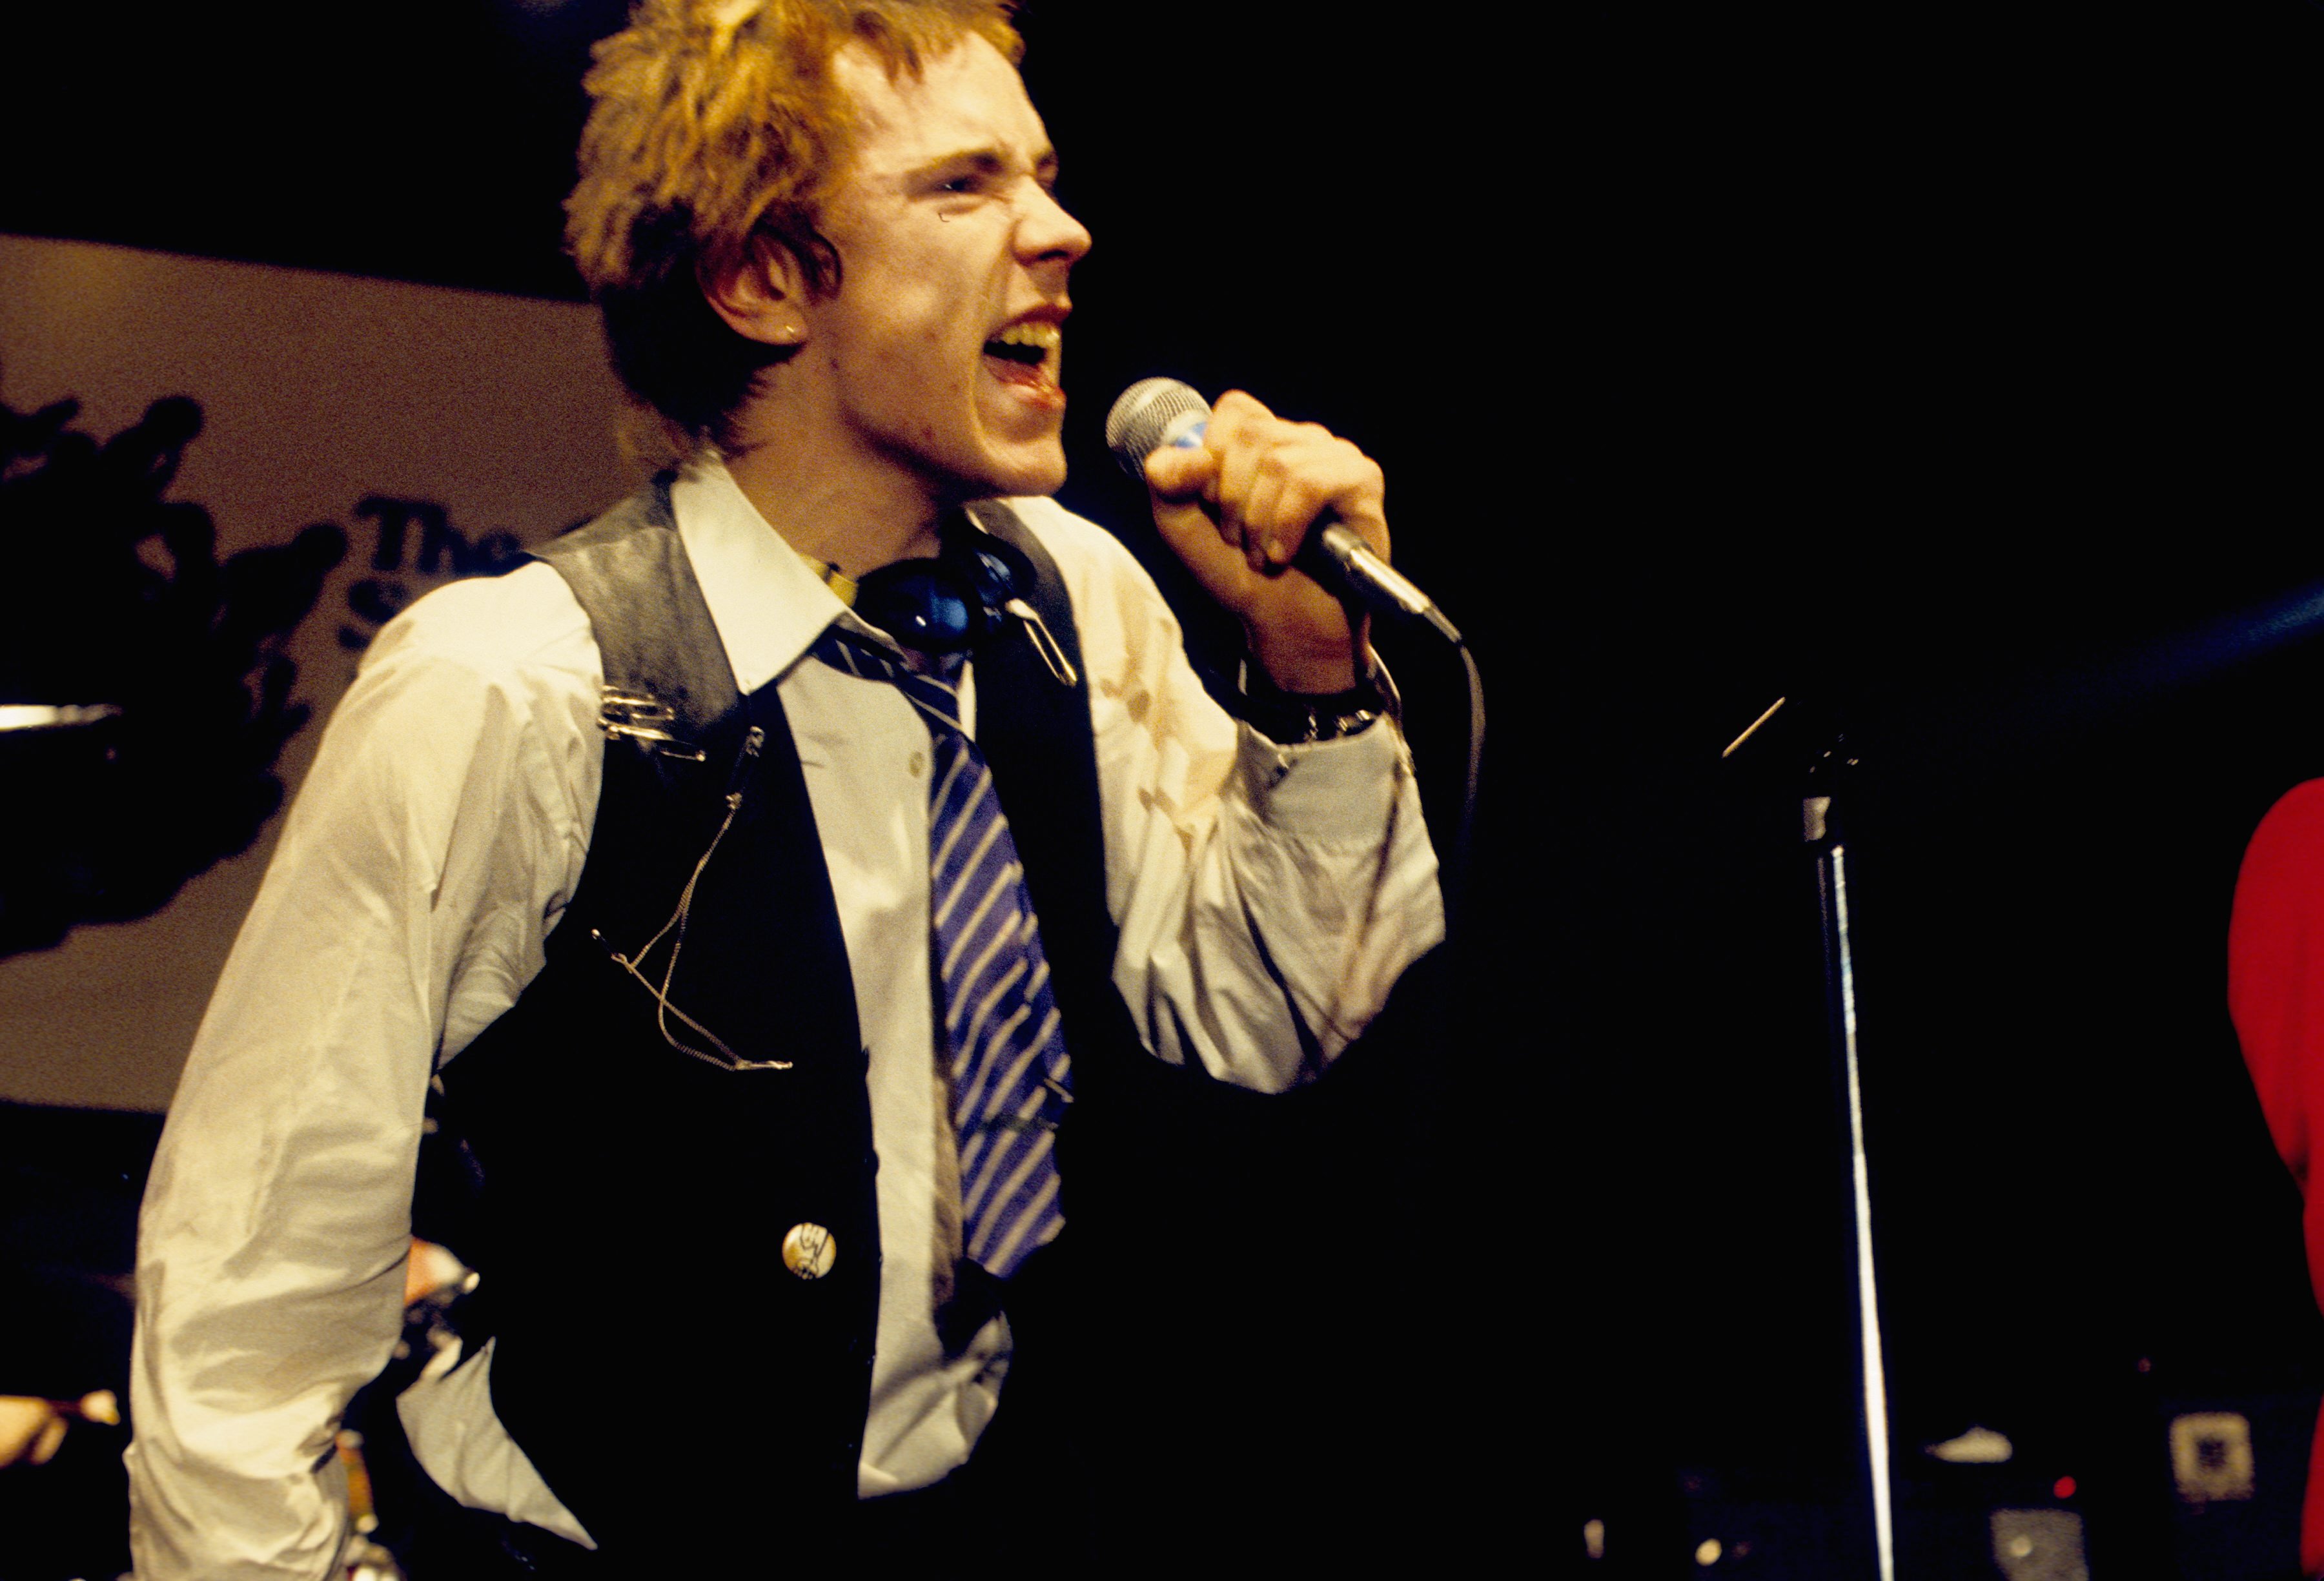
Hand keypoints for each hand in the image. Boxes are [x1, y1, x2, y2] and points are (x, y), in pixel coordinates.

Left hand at [1140, 390, 1389, 693]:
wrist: (1283, 624)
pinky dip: (1286, 524)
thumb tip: (1184, 457)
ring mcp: (1337, 458)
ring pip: (1280, 462)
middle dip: (1232, 498)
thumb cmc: (1240, 572)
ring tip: (1262, 552)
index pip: (1237, 409)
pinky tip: (1283, 553)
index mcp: (1268, 439)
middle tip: (1239, 539)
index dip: (1215, 457)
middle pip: (1254, 435)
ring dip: (1259, 520)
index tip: (1214, 504)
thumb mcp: (1182, 526)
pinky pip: (1312, 484)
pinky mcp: (1362, 483)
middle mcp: (1305, 440)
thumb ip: (1167, 484)